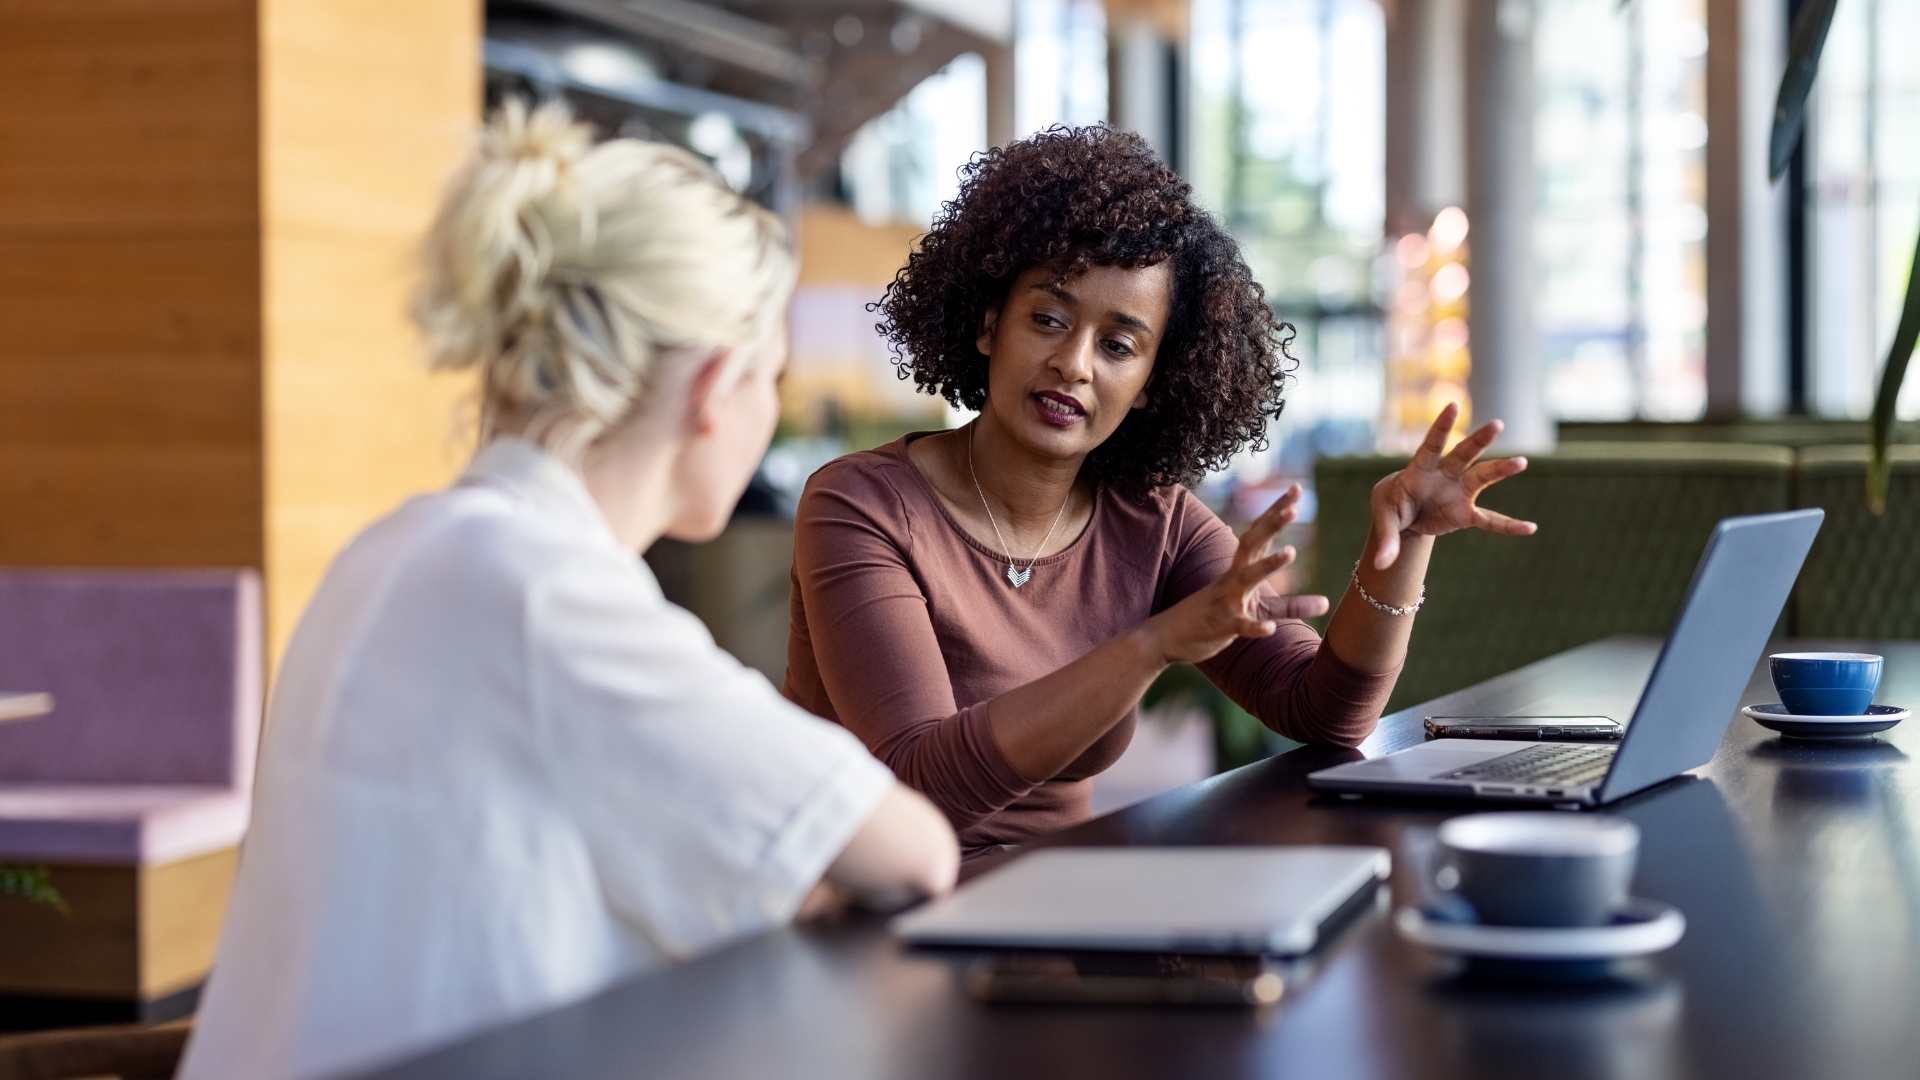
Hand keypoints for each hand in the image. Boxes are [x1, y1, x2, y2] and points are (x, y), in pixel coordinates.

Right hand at [1144, 484, 1330, 665]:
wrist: (1167, 637)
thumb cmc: (1213, 618)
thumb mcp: (1254, 608)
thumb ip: (1287, 605)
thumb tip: (1328, 603)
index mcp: (1239, 570)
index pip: (1260, 534)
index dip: (1277, 511)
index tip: (1297, 488)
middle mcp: (1233, 580)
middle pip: (1252, 545)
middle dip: (1272, 525)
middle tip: (1293, 507)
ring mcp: (1228, 602)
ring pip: (1247, 580)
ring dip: (1267, 565)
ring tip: (1291, 552)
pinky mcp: (1224, 627)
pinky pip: (1241, 626)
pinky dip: (1254, 627)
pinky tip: (1270, 630)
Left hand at [1370, 404, 1536, 569]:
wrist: (1403, 516)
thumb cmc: (1391, 507)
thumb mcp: (1384, 521)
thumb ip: (1386, 540)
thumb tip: (1380, 565)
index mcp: (1419, 470)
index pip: (1430, 444)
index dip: (1442, 426)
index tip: (1453, 406)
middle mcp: (1444, 475)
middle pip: (1463, 454)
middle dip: (1479, 441)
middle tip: (1498, 424)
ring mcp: (1458, 492)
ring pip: (1482, 477)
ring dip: (1500, 469)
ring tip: (1521, 461)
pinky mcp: (1465, 512)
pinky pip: (1489, 519)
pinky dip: (1508, 526)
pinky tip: (1530, 528)